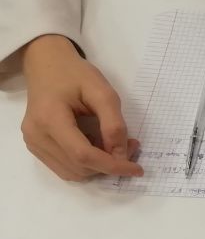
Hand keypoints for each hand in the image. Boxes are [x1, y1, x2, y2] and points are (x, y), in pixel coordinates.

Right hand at [20, 35, 142, 180]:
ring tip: (113, 144)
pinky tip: (95, 144)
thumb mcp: (102, 92)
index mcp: (49, 119)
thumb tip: (121, 154)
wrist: (47, 65)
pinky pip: (65, 167)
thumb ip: (113, 123)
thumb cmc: (75, 74)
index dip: (112, 166)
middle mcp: (36, 136)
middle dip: (109, 164)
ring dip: (98, 166)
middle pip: (79, 167)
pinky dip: (86, 164)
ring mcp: (33, 143)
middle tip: (130, 144)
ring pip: (72, 172)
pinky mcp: (36, 147)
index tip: (137, 169)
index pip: (83, 155)